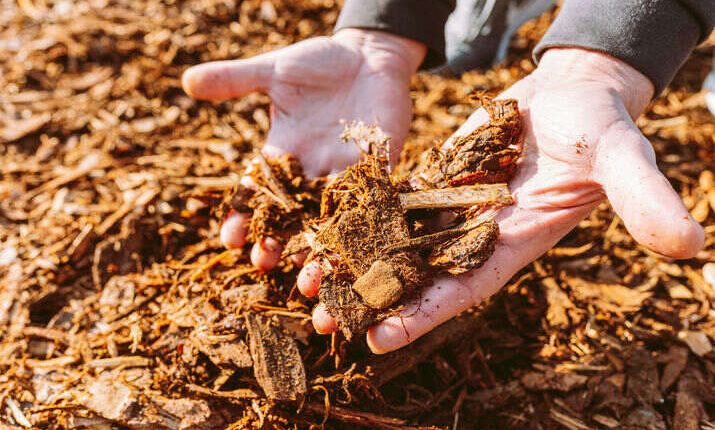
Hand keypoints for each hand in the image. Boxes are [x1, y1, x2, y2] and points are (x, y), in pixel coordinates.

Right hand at [182, 29, 425, 269]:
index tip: (229, 238)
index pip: (257, 192)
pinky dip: (363, 225)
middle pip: (291, 217)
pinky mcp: (379, 169)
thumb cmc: (320, 63)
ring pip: (328, 220)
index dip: (242, 215)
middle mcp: (312, 172)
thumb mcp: (275, 70)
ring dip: (318, 249)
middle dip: (277, 242)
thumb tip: (188, 82)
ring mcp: (345, 173)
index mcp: (283, 154)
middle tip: (264, 264)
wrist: (369, 57)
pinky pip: (371, 202)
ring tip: (307, 277)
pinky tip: (356, 251)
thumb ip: (235, 79)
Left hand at [298, 48, 704, 352]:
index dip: (425, 315)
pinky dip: (366, 213)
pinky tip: (328, 222)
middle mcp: (479, 232)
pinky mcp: (442, 179)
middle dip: (375, 298)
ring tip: (310, 277)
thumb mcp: (624, 159)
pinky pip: (399, 200)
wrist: (576, 94)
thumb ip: (643, 201)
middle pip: (419, 274)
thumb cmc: (602, 125)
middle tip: (323, 319)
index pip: (465, 289)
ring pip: (400, 240)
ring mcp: (457, 207)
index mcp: (515, 241)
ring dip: (360, 258)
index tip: (380, 339)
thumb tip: (689, 246)